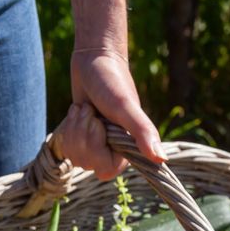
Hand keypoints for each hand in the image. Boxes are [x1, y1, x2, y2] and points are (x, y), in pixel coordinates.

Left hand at [57, 49, 165, 178]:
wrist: (94, 60)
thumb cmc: (112, 82)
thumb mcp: (126, 108)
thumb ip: (144, 133)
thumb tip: (161, 159)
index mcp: (128, 149)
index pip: (105, 170)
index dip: (95, 150)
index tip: (99, 125)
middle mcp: (114, 151)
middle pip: (86, 163)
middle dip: (82, 134)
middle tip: (92, 112)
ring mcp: (97, 145)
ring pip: (75, 156)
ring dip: (74, 129)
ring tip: (86, 110)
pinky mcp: (82, 138)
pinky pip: (68, 148)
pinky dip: (68, 127)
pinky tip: (78, 112)